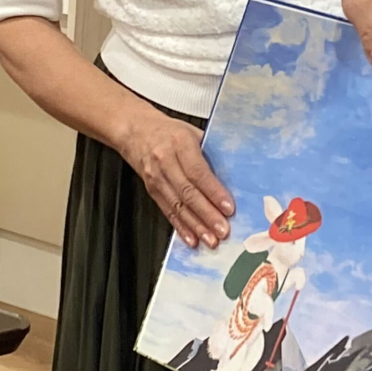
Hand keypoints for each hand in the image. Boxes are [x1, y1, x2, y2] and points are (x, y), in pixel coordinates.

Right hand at [118, 111, 234, 248]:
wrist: (136, 130)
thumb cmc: (169, 132)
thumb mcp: (193, 132)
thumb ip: (211, 153)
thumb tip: (235, 177)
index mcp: (180, 143)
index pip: (198, 172)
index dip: (213, 192)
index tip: (228, 207)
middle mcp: (165, 161)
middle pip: (188, 192)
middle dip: (207, 214)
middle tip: (223, 230)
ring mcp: (156, 178)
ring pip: (178, 206)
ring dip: (195, 226)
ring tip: (210, 240)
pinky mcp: (152, 191)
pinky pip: (167, 211)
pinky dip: (181, 228)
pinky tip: (192, 239)